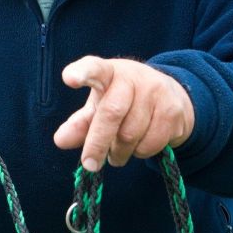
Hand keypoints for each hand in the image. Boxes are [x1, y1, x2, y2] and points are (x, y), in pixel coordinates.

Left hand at [53, 56, 194, 171]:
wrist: (172, 96)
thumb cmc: (124, 100)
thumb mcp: (99, 106)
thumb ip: (80, 124)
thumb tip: (60, 141)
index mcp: (108, 72)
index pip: (94, 68)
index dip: (81, 73)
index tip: (69, 78)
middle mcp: (132, 77)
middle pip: (111, 113)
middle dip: (97, 143)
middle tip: (89, 164)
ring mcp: (155, 92)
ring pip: (130, 134)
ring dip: (120, 151)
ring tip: (117, 150)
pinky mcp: (172, 110)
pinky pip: (150, 144)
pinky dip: (140, 153)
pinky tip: (138, 146)